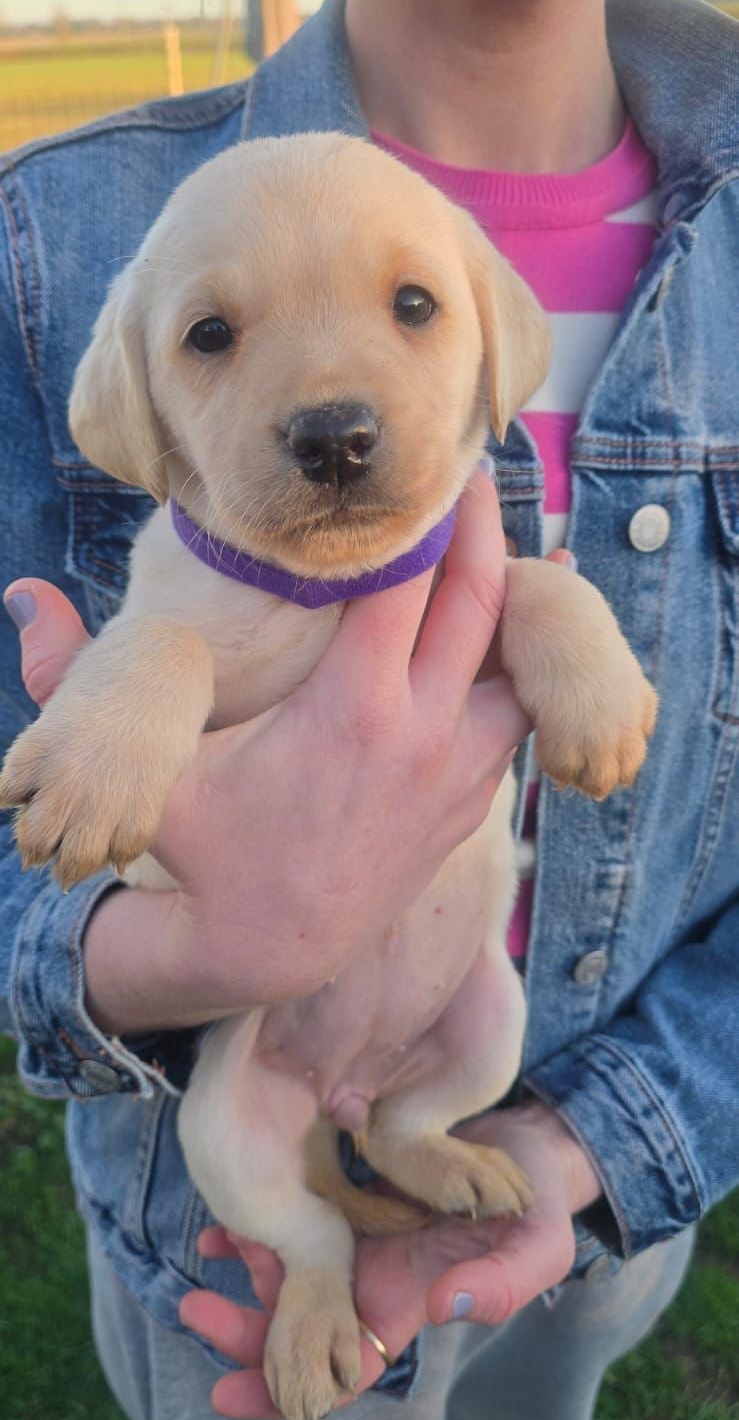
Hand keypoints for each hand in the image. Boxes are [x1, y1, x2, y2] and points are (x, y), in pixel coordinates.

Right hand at [3, 470, 530, 1032]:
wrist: (275, 950)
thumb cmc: (209, 852)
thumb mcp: (144, 773)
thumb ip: (75, 683)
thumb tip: (20, 600)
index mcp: (351, 710)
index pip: (406, 582)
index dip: (413, 517)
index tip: (410, 468)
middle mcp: (422, 733)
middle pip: (481, 599)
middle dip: (479, 526)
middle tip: (468, 468)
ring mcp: (460, 769)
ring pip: (516, 656)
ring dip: (511, 593)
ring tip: (494, 539)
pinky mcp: (474, 798)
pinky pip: (516, 709)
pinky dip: (514, 661)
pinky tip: (510, 625)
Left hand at [178, 1101, 603, 1419]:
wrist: (530, 1147)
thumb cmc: (539, 1205)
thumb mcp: (537, 1250)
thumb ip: (500, 1286)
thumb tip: (442, 1306)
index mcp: (407, 1304)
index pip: (339, 1366)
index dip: (285, 1389)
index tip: (227, 1395)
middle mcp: (373, 1279)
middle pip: (297, 1324)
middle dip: (243, 1330)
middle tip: (192, 1311)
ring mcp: (359, 1235)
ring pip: (289, 1269)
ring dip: (248, 1266)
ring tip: (208, 1248)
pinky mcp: (351, 1190)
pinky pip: (298, 1214)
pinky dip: (263, 1219)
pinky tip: (229, 1215)